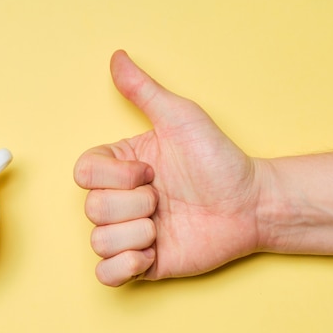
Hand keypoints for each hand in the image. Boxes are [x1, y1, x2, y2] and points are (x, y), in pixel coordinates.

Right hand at [74, 50, 262, 285]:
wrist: (250, 204)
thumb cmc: (217, 159)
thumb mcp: (180, 118)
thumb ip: (144, 90)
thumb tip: (117, 58)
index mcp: (119, 168)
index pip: (83, 174)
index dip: (116, 177)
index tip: (151, 171)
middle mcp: (119, 200)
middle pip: (92, 209)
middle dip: (135, 205)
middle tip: (165, 199)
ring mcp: (129, 233)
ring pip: (98, 241)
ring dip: (136, 234)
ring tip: (164, 227)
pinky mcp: (141, 264)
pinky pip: (106, 274)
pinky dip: (124, 266)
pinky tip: (151, 253)